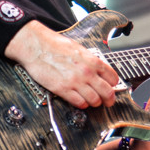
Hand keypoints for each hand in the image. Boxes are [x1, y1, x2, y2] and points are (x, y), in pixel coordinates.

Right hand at [4, 20, 119, 108]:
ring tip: (91, 101)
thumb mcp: (78, 49)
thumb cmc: (54, 45)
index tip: (110, 87)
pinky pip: (79, 103)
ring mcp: (75, 82)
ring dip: (94, 103)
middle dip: (109, 99)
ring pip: (95, 101)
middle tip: (107, 102)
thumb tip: (98, 70)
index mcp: (92, 61)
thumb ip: (90, 61)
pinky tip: (79, 100)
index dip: (113, 85)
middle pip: (107, 93)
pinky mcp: (63, 90)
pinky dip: (82, 104)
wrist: (36, 46)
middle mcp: (87, 72)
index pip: (113, 78)